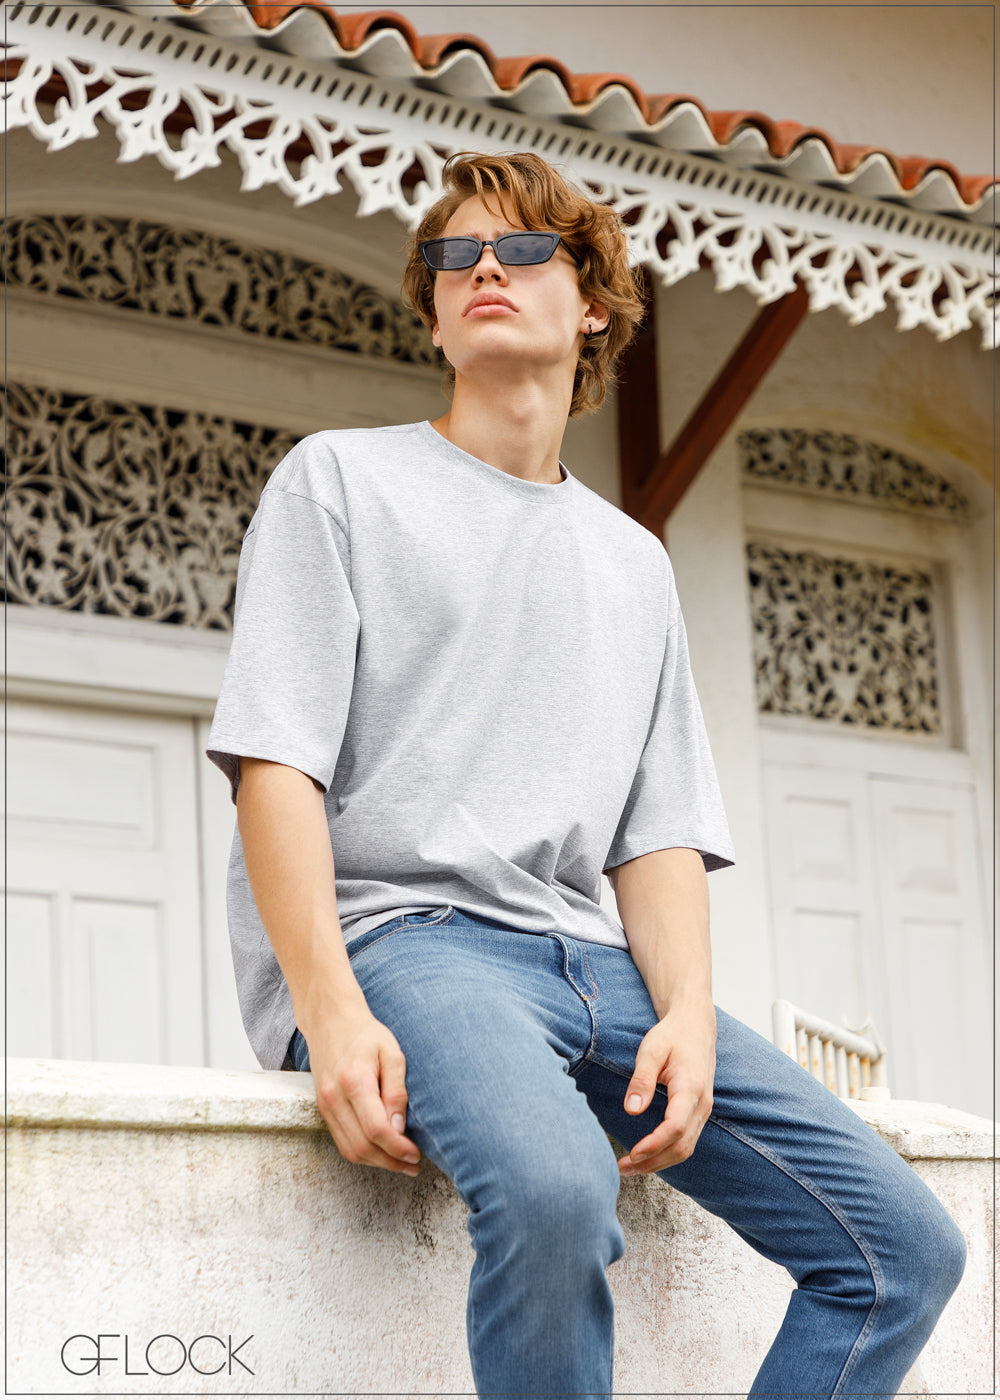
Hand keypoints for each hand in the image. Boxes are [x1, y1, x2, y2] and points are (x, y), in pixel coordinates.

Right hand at [304, 1006, 422, 1177]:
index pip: (376, 1129)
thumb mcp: (391, 1053)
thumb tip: (399, 1128)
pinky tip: (382, 1152)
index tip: (416, 1154)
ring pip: (350, 1150)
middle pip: (363, 1146)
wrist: (330, 1021)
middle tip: (414, 1165)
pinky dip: (363, 1153)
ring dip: (378, 1163)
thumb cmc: (366, 1035)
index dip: (398, 1149)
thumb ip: (396, 1090)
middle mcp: (334, 1098)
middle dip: (391, 1162)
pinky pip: (342, 1142)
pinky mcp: (323, 1110)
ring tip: (401, 1163)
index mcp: (354, 1081)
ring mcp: (325, 1106)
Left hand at [618, 998, 716, 1175]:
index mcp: (691, 1088)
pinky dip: (668, 1153)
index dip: (654, 1145)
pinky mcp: (699, 1112)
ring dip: (659, 1163)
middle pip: (682, 1147)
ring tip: (631, 1167)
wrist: (696, 1026)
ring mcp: (704, 1110)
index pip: (675, 1127)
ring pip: (686, 1148)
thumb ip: (642, 1079)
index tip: (632, 1154)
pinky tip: (648, 1156)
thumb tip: (632, 1110)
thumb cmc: (672, 1035)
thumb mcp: (652, 1049)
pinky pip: (687, 1141)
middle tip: (623, 1168)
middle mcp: (702, 1104)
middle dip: (652, 1162)